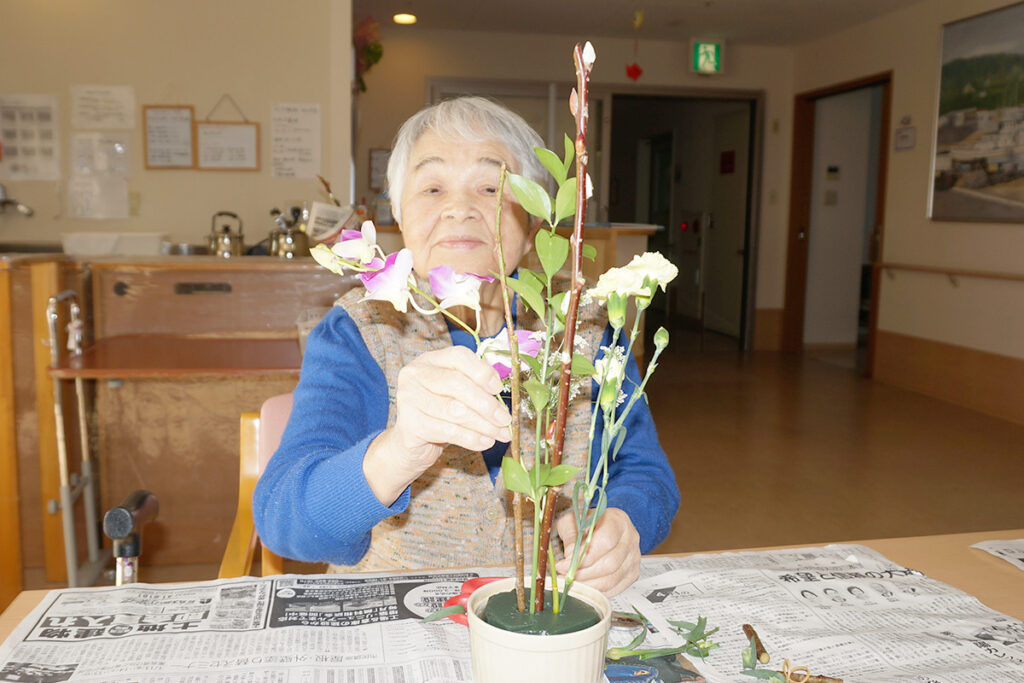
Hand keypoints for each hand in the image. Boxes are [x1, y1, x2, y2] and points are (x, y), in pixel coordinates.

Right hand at [364, 346, 510, 505]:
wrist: (413, 444)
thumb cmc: (440, 414)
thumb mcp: (458, 395)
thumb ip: (476, 387)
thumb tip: (501, 396)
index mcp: (430, 360)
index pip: (458, 356)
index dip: (482, 371)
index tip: (499, 389)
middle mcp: (415, 375)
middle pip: (456, 384)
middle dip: (486, 404)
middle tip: (505, 419)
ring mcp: (409, 399)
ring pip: (454, 410)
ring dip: (483, 424)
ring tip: (501, 434)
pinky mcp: (410, 425)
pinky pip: (448, 431)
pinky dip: (472, 438)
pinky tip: (485, 442)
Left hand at [555, 507, 639, 596]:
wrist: (597, 528)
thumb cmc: (584, 524)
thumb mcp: (571, 522)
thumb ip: (570, 537)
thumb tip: (570, 557)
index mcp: (618, 520)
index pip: (606, 541)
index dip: (584, 557)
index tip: (564, 564)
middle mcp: (631, 538)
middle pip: (610, 563)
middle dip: (584, 574)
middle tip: (565, 576)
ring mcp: (634, 557)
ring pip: (612, 579)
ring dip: (588, 585)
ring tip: (570, 583)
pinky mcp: (632, 573)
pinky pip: (614, 588)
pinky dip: (596, 591)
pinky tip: (582, 586)